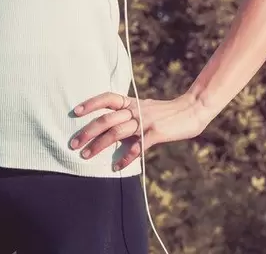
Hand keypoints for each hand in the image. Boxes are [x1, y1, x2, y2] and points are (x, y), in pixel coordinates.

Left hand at [70, 90, 208, 171]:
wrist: (192, 109)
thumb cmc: (167, 112)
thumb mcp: (146, 107)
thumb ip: (130, 114)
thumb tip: (114, 125)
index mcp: (132, 102)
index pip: (107, 98)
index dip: (91, 103)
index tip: (75, 112)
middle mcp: (136, 110)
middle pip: (106, 119)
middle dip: (88, 131)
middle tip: (73, 144)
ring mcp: (145, 121)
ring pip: (117, 132)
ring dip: (100, 144)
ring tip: (86, 155)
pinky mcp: (156, 133)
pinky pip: (138, 146)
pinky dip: (126, 157)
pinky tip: (117, 167)